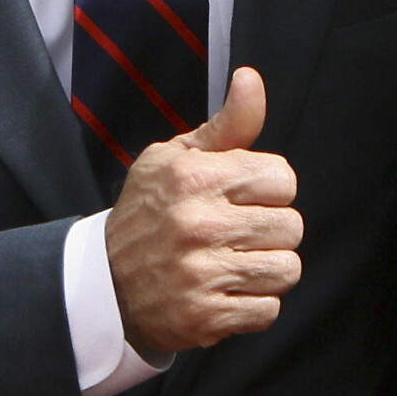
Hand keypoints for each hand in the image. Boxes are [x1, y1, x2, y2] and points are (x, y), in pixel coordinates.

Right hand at [106, 66, 301, 355]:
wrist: (104, 282)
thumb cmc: (151, 210)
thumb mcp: (178, 157)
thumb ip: (227, 123)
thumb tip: (251, 78)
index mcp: (195, 177)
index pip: (283, 178)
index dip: (270, 187)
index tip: (245, 196)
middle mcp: (198, 224)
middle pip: (291, 225)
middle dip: (271, 229)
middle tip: (240, 233)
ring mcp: (201, 274)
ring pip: (287, 269)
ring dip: (268, 268)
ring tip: (238, 262)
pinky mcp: (205, 317)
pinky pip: (269, 310)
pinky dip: (255, 305)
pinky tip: (229, 291)